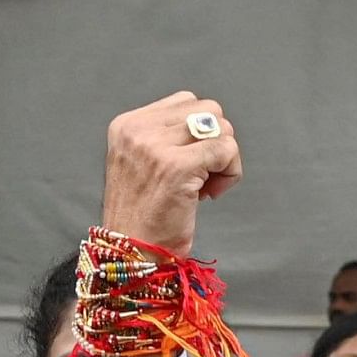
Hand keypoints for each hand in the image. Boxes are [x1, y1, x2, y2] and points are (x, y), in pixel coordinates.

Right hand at [101, 93, 241, 251]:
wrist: (133, 254)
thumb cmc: (143, 217)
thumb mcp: (141, 163)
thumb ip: (166, 137)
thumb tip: (211, 126)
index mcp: (127, 125)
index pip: (186, 102)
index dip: (199, 133)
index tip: (190, 164)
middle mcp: (137, 130)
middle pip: (208, 109)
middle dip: (215, 141)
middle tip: (203, 176)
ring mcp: (155, 147)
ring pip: (221, 127)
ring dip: (224, 158)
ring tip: (205, 186)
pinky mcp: (177, 167)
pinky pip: (226, 150)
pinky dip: (230, 172)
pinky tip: (210, 194)